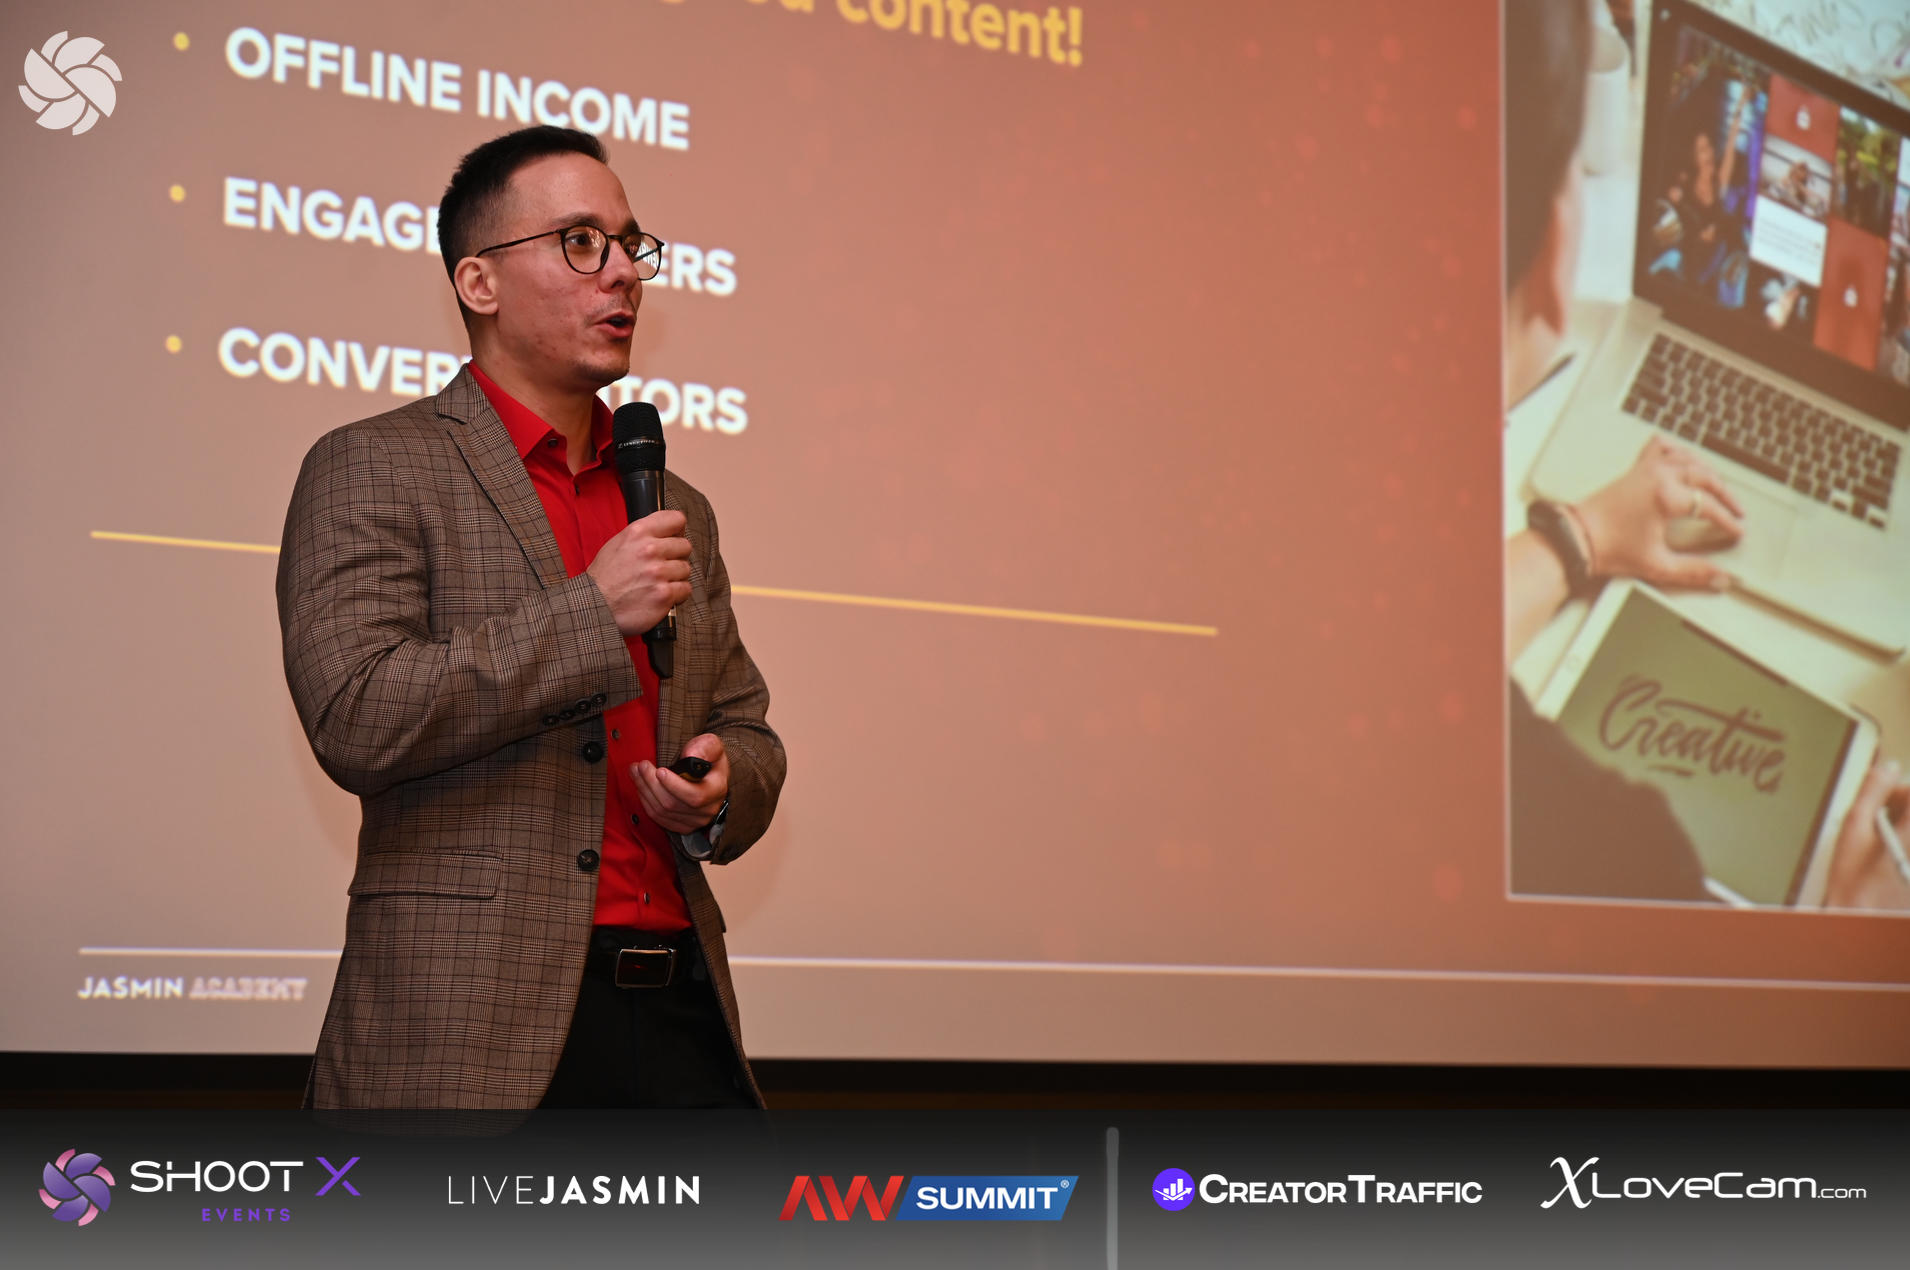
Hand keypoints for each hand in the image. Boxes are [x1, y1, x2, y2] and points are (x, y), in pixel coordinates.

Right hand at [585, 510, 690, 635]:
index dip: (677, 531)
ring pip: (686, 569)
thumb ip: (643, 535)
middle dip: (676, 557)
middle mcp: (650, 549)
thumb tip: (666, 533)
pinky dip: (677, 594)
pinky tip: (662, 594)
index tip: (673, 538)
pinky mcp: (664, 594)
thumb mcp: (618, 543)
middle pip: (685, 546)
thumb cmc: (604, 577)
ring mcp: (658, 572)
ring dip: (676, 577)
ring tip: (658, 582)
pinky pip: (686, 589)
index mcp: (639, 532)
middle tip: (662, 566)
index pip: (677, 520)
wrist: (595, 604)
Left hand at [632, 733, 729, 834]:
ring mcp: (694, 821)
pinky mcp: (682, 826)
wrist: (708, 774)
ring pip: (662, 811)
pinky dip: (646, 801)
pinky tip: (641, 786)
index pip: (695, 796)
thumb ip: (704, 747)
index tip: (660, 771)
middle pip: (672, 804)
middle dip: (651, 783)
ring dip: (644, 790)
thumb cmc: (707, 759)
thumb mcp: (711, 745)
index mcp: (717, 790)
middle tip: (640, 765)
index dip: (674, 786)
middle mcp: (707, 810)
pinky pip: (658, 818)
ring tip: (636, 772)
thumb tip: (690, 755)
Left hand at [1574, 438, 1744, 589]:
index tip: (1736, 530)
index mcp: (1666, 496)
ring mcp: (1645, 470)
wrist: (1577, 538)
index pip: (1708, 506)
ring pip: (1686, 458)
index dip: (1727, 520)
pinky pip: (1658, 448)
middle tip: (1736, 510)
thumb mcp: (1657, 564)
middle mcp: (1657, 477)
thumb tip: (1718, 577)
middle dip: (1725, 494)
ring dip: (1706, 470)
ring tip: (1718, 486)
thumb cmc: (1609, 548)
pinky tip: (1681, 454)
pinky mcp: (1633, 471)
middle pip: (1704, 476)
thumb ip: (1692, 571)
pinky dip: (1674, 449)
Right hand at [1823, 758, 1909, 910]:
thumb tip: (1887, 767)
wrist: (1861, 928)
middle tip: (1877, 823)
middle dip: (1900, 811)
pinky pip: (1905, 850)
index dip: (1895, 791)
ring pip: (1908, 832)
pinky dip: (1900, 849)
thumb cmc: (1853, 885)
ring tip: (1882, 846)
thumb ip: (1872, 792)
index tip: (1877, 801)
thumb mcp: (1852, 831)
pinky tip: (1888, 865)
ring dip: (1901, 830)